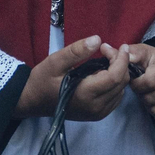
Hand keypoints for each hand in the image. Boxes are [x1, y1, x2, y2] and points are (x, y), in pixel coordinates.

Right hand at [15, 35, 131, 121]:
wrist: (33, 101)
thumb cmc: (42, 80)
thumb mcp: (55, 61)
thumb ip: (76, 51)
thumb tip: (98, 40)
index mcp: (86, 94)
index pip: (115, 77)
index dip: (121, 59)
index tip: (118, 45)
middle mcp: (96, 107)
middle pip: (121, 83)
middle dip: (120, 63)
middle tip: (106, 50)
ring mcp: (98, 113)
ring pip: (121, 90)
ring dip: (118, 72)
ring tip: (105, 60)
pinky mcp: (98, 114)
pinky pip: (116, 97)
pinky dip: (115, 83)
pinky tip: (103, 73)